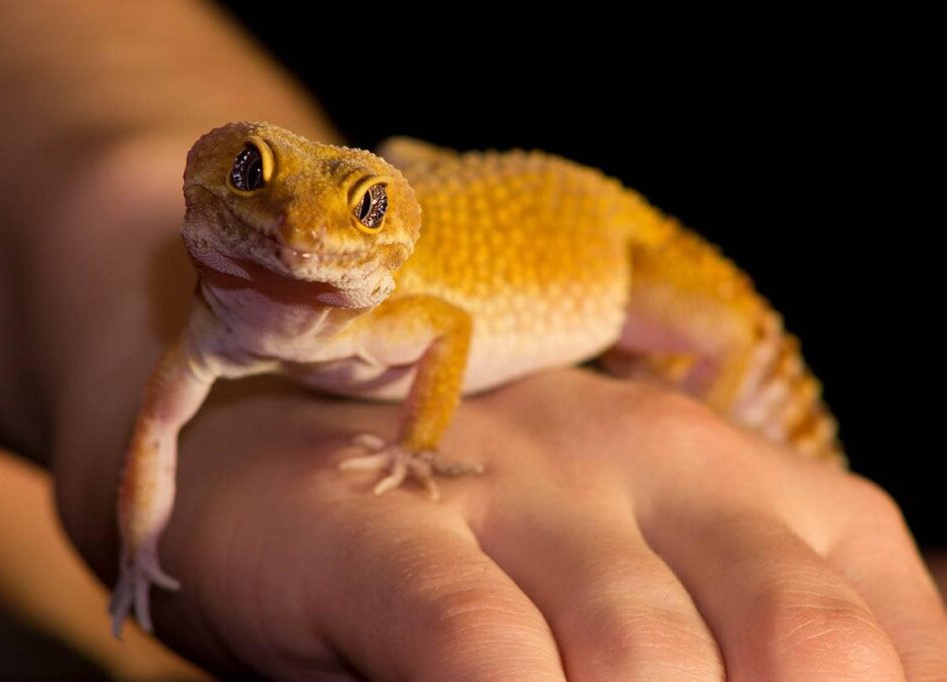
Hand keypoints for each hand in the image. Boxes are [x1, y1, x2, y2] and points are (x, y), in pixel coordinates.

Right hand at [69, 368, 945, 679]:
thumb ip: (740, 631)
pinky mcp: (381, 522)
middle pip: (805, 640)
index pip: (884, 627)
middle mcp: (650, 465)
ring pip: (641, 654)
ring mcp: (516, 484)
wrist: (282, 443)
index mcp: (741, 484)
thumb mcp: (646, 570)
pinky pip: (472, 637)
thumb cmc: (486, 533)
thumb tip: (862, 676)